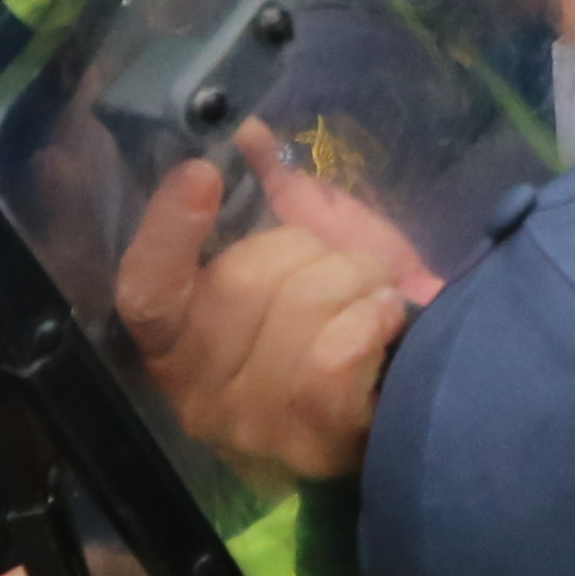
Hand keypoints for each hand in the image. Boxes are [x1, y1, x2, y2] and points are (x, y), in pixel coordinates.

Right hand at [112, 142, 417, 486]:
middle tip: (346, 268)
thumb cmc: (351, 314)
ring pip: (298, 309)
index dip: (167, 229)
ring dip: (356, 284)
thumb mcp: (311, 245)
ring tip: (372, 300)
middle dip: (313, 251)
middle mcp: (197, 391)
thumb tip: (247, 131)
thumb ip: (272, 192)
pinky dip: (372, 320)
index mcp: (179, 338)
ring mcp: (251, 426)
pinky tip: (385, 325)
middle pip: (240, 282)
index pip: (146, 289)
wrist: (429, 384)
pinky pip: (334, 354)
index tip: (202, 172)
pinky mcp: (311, 443)